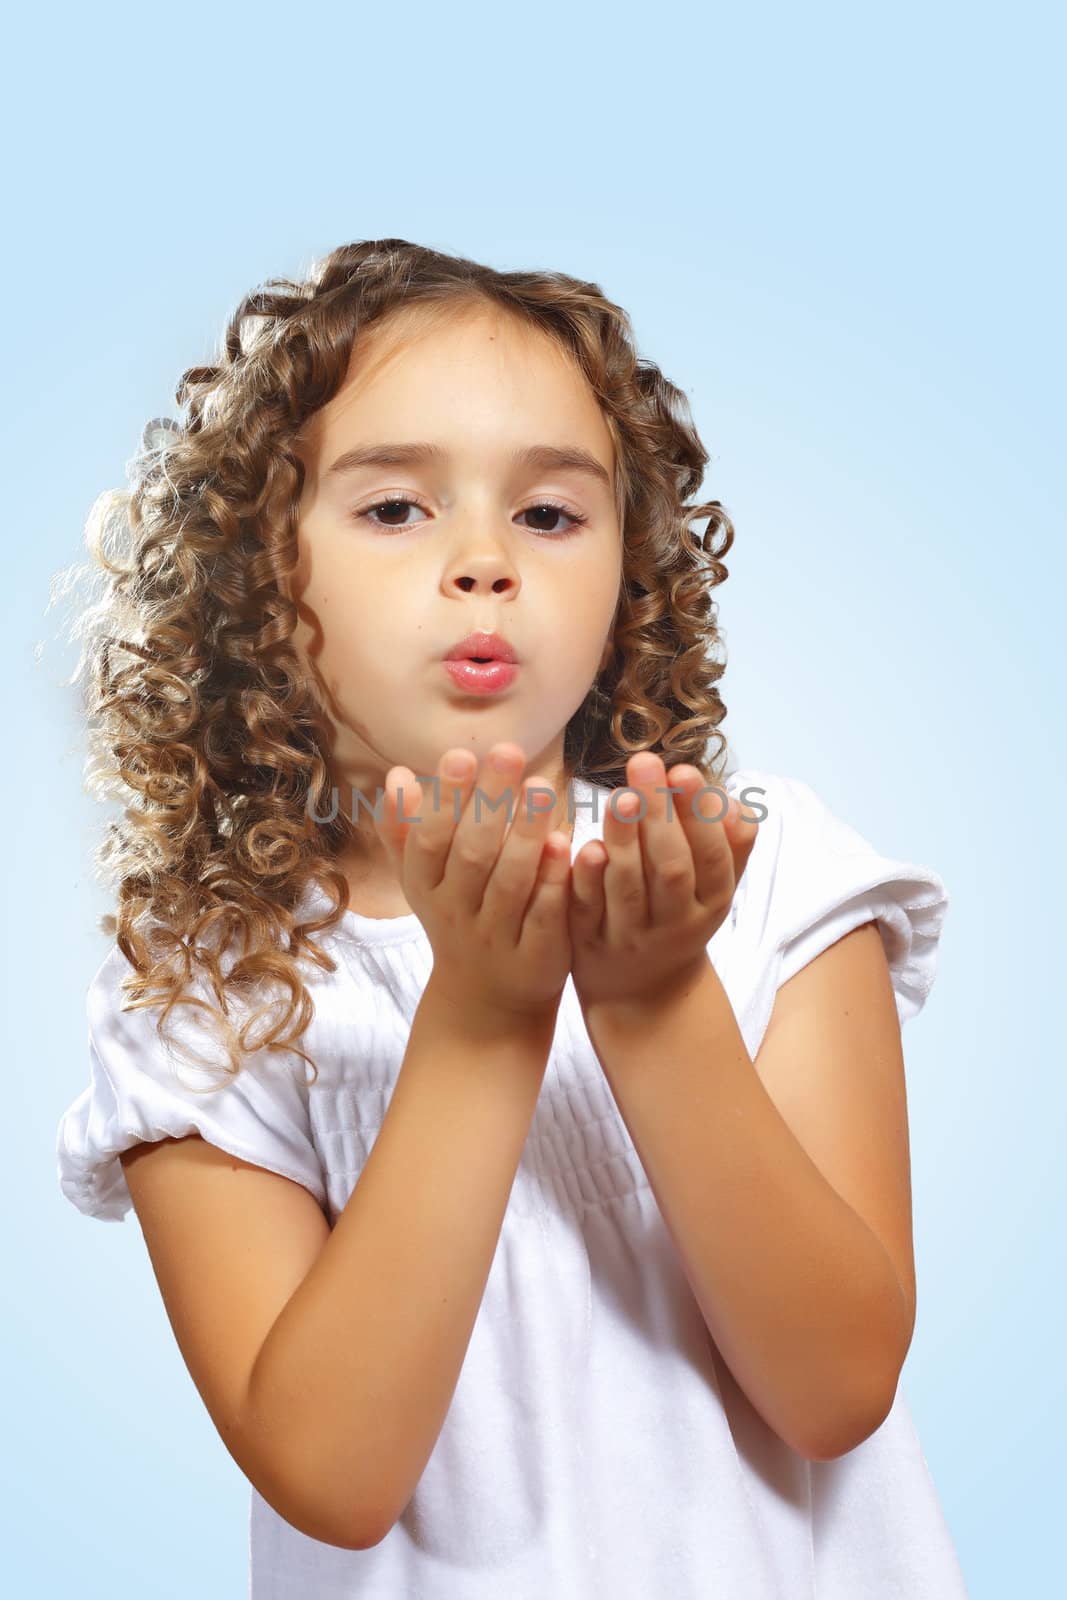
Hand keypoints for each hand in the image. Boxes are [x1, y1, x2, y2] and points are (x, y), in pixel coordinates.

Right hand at [373, 743, 571, 1027]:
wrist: (487, 1003)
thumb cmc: (459, 918)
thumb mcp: (424, 881)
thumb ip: (408, 830)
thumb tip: (397, 773)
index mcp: (427, 887)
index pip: (432, 838)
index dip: (445, 798)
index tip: (461, 753)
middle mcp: (456, 912)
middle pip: (471, 855)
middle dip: (488, 803)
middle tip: (511, 753)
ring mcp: (496, 937)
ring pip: (509, 884)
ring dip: (524, 835)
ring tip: (542, 788)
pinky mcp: (535, 957)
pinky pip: (544, 915)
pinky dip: (553, 882)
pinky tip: (567, 844)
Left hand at [568, 751, 758, 1012]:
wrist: (645, 994)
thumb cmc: (681, 917)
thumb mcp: (715, 888)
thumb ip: (730, 847)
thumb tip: (736, 803)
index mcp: (711, 903)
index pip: (711, 858)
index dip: (699, 817)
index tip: (683, 770)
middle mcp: (675, 923)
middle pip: (671, 870)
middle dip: (659, 816)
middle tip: (643, 764)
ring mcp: (631, 937)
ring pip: (628, 889)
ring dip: (624, 841)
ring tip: (618, 795)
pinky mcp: (590, 944)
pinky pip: (587, 910)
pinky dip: (586, 880)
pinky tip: (582, 846)